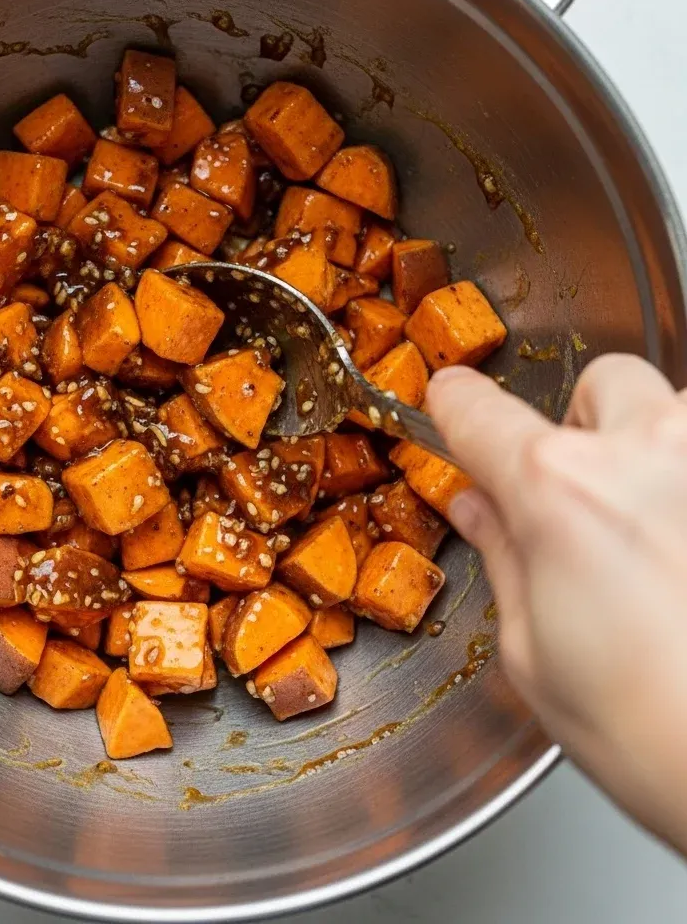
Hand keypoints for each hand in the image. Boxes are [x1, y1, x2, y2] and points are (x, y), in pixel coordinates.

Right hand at [428, 355, 686, 855]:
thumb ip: (505, 557)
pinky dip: (686, 487)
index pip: (478, 411)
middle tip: (580, 491)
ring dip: (656, 445)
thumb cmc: (657, 736)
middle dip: (582, 426)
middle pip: (600, 380)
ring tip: (654, 522)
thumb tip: (480, 509)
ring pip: (676, 405)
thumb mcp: (536, 652)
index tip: (454, 405)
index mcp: (560, 492)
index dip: (455, 406)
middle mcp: (648, 455)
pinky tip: (682, 547)